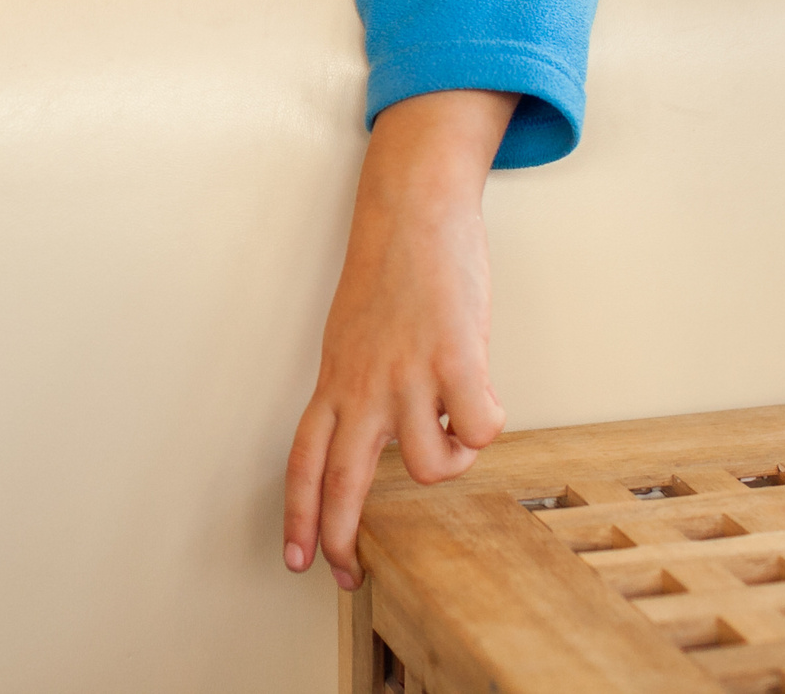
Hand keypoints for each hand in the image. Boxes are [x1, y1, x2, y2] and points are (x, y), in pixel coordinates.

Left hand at [284, 89, 512, 588]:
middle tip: (347, 574)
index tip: (296, 559)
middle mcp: (364, 383)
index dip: (298, 514)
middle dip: (341, 535)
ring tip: (459, 431)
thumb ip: (365, 386)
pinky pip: (477, 427)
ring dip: (449, 461)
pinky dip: (487, 423)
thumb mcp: (359, 336)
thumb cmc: (394, 270)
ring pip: (424, 464)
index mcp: (337, 379)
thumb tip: (389, 433)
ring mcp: (408, 373)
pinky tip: (486, 396)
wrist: (413, 211)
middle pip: (342, 478)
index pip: (303, 459)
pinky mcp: (454, 357)